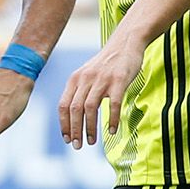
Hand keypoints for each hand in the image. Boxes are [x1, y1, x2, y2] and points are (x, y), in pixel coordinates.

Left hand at [59, 32, 144, 148]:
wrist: (126, 42)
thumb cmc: (107, 63)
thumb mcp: (87, 74)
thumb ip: (80, 90)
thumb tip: (74, 116)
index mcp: (75, 79)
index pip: (63, 106)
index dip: (64, 124)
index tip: (67, 139)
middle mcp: (86, 79)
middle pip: (75, 109)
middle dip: (75, 130)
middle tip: (78, 146)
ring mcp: (102, 79)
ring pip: (90, 108)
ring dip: (90, 128)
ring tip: (92, 141)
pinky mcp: (119, 80)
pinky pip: (114, 104)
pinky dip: (112, 119)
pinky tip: (112, 130)